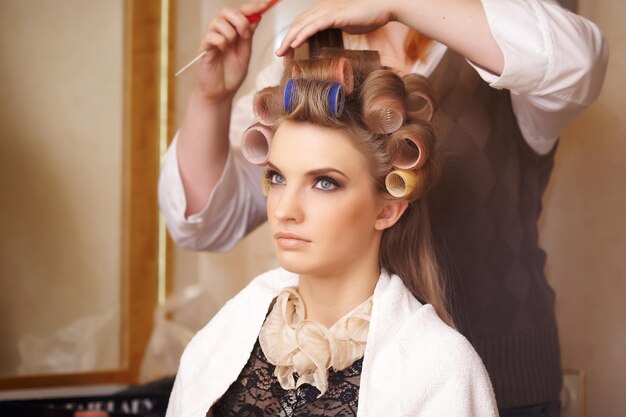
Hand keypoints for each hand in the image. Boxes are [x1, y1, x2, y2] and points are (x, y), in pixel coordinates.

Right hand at [195, 2, 268, 100]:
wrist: (222, 92)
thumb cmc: (232, 74)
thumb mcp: (245, 53)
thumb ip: (249, 36)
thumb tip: (257, 17)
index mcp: (233, 32)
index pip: (242, 13)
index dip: (254, 6)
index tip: (267, 3)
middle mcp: (221, 32)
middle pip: (227, 11)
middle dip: (240, 19)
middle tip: (246, 34)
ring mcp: (211, 39)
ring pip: (218, 21)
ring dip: (230, 32)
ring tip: (232, 45)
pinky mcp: (204, 48)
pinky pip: (211, 36)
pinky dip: (220, 41)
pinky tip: (223, 50)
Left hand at [275, 0, 396, 56]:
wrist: (383, 7)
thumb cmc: (368, 16)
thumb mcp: (346, 24)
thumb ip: (335, 28)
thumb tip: (330, 36)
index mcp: (323, 11)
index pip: (302, 24)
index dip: (292, 37)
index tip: (287, 52)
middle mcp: (322, 8)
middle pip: (298, 24)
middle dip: (286, 40)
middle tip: (279, 55)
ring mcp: (327, 11)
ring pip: (302, 25)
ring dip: (290, 39)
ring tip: (282, 52)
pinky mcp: (334, 15)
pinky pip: (314, 25)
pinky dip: (303, 35)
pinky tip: (295, 44)